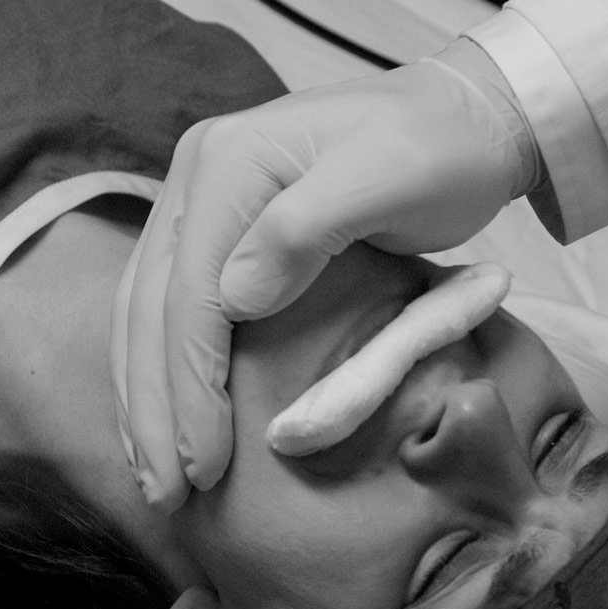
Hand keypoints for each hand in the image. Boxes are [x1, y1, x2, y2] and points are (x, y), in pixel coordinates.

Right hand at [118, 39, 541, 510]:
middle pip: (149, 308)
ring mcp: (199, 202)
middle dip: (152, 407)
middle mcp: (196, 177)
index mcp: (228, 163)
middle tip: (164, 492)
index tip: (202, 464)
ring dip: (145, 400)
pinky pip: (169, 311)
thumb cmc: (439, 151)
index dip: (189, 386)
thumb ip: (305, 229)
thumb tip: (234, 298)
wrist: (462, 115)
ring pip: (145, 315)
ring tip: (155, 478)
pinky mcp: (216, 230)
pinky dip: (161, 375)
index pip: (188, 293)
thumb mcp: (390, 177)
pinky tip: (165, 427)